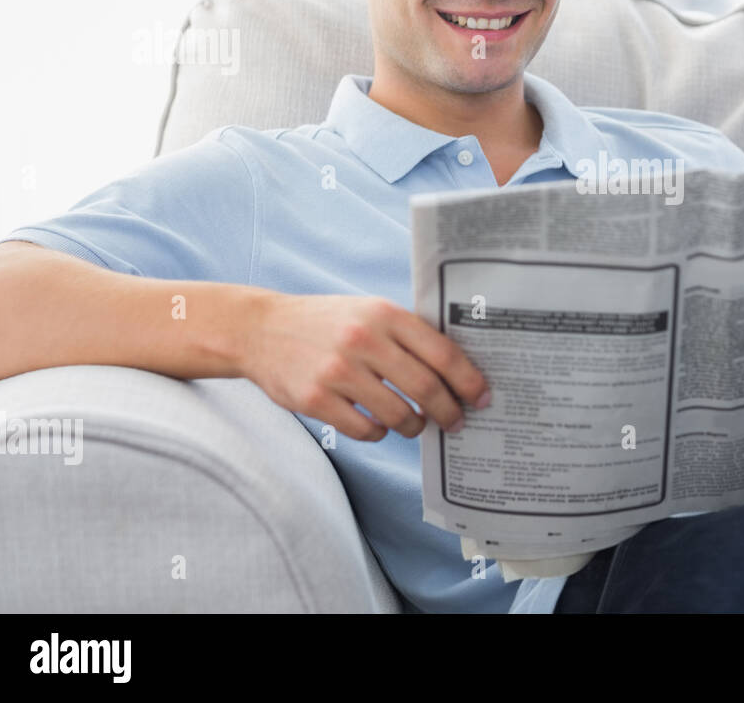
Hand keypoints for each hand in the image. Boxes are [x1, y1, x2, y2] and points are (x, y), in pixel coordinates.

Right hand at [240, 293, 490, 441]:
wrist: (261, 329)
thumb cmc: (327, 322)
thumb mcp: (369, 311)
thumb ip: (408, 334)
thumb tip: (457, 371)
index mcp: (385, 314)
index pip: (443, 353)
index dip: (469, 381)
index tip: (482, 397)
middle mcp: (363, 340)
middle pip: (425, 388)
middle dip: (449, 412)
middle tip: (456, 422)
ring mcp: (337, 371)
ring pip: (397, 414)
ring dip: (414, 426)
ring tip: (416, 424)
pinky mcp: (314, 399)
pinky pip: (365, 430)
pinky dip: (380, 433)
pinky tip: (379, 424)